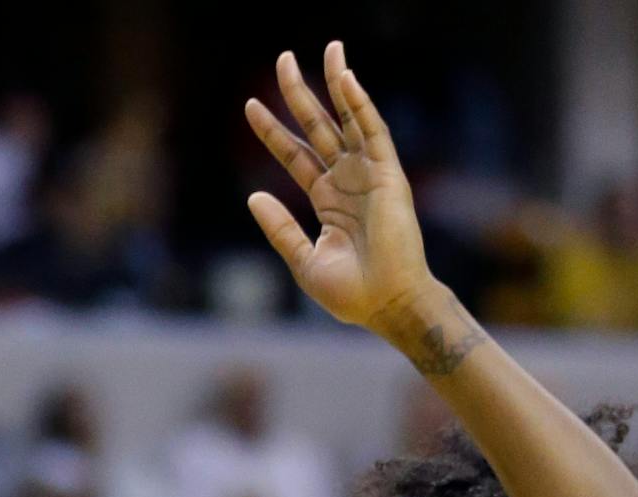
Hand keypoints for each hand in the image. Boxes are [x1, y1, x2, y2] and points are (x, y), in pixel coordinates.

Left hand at [244, 43, 436, 334]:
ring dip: (335, 84)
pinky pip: (372, 132)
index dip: (272, 131)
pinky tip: (345, 78)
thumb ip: (279, 228)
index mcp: (327, 200)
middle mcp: (347, 181)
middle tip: (281, 59)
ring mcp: (369, 175)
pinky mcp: (388, 175)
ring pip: (347, 120)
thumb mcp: (302, 259)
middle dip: (299, 94)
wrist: (385, 305)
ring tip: (324, 49)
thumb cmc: (350, 293)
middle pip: (317, 128)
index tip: (249, 106)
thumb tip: (253, 197)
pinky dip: (359, 104)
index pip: (294, 156)